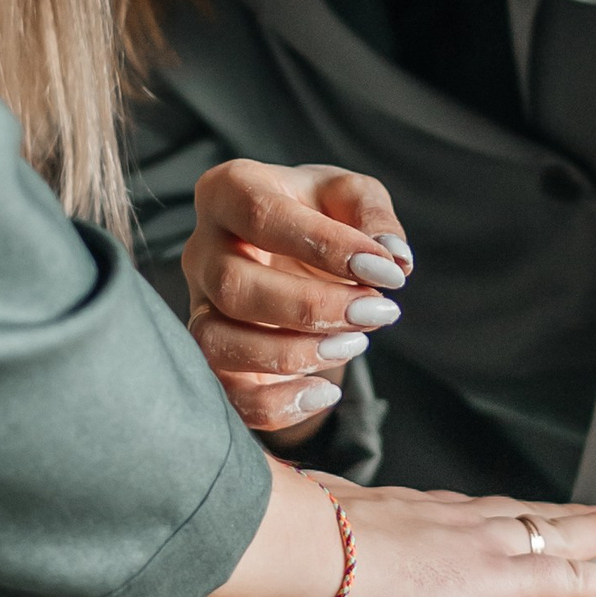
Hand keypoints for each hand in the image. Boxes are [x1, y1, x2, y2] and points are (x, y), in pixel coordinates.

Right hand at [183, 160, 412, 440]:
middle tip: (377, 312)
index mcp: (230, 191)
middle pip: (233, 285)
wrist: (295, 254)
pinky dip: (276, 404)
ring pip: (217, 342)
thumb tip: (394, 256)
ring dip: (290, 354)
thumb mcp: (350, 196)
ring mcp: (201, 307)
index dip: (324, 245)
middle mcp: (203, 251)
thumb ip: (372, 214)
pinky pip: (227, 394)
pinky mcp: (214, 358)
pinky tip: (324, 392)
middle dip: (311, 308)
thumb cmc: (320, 214)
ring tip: (354, 345)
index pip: (260, 215)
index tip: (386, 270)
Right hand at [208, 460, 595, 596]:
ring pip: (552, 533)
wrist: (292, 546)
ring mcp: (472, 543)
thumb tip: (269, 567)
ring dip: (595, 531)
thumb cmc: (275, 552)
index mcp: (394, 513)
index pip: (456, 513)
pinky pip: (564, 578)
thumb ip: (298, 554)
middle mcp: (442, 518)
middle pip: (516, 513)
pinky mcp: (492, 578)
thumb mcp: (290, 545)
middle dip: (558, 513)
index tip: (505, 516)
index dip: (489, 516)